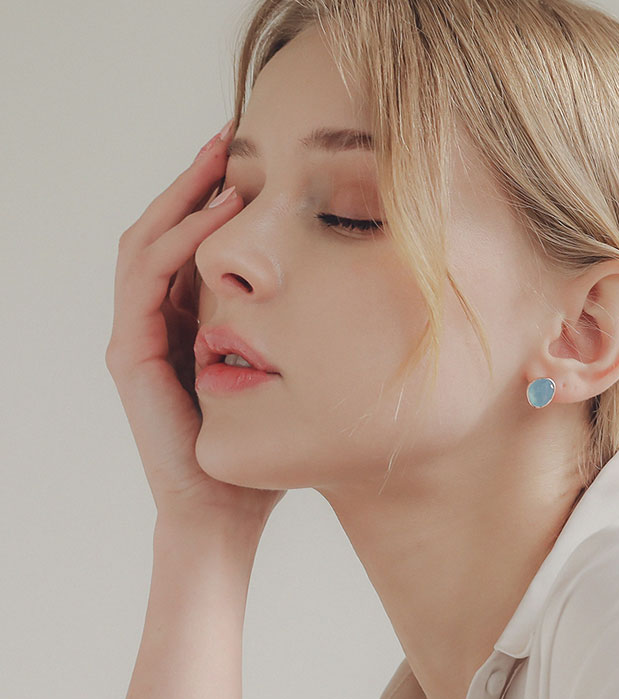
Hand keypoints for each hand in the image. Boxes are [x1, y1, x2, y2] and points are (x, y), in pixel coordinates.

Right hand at [105, 119, 285, 536]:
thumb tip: (352, 286)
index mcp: (188, 319)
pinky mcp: (132, 357)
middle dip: (196, 180)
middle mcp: (158, 320)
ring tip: (223, 161)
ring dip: (183, 198)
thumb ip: (296, 329)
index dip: (214, 196)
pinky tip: (215, 216)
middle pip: (165, 229)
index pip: (190, 241)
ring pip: (146, 243)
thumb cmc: (262, 444)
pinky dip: (177, 242)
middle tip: (230, 135)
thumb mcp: (284, 371)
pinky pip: (147, 282)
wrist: (227, 509)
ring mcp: (139, 337)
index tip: (255, 160)